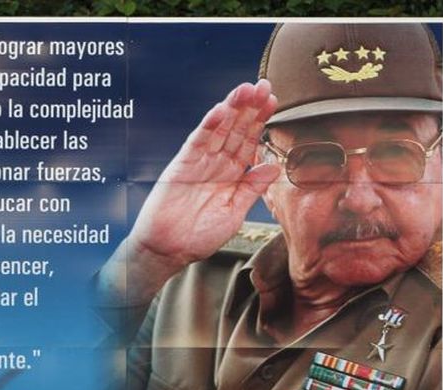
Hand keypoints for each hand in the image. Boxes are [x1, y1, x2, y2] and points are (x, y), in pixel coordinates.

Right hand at [128, 79, 279, 274]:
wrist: (168, 251)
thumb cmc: (198, 237)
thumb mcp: (234, 213)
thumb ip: (252, 188)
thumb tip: (274, 166)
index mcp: (232, 175)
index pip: (249, 142)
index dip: (261, 121)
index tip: (273, 101)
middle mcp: (216, 164)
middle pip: (236, 130)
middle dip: (250, 108)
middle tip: (263, 85)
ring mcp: (198, 163)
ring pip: (218, 130)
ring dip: (232, 109)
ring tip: (245, 90)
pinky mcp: (181, 166)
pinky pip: (196, 142)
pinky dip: (207, 127)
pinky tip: (219, 111)